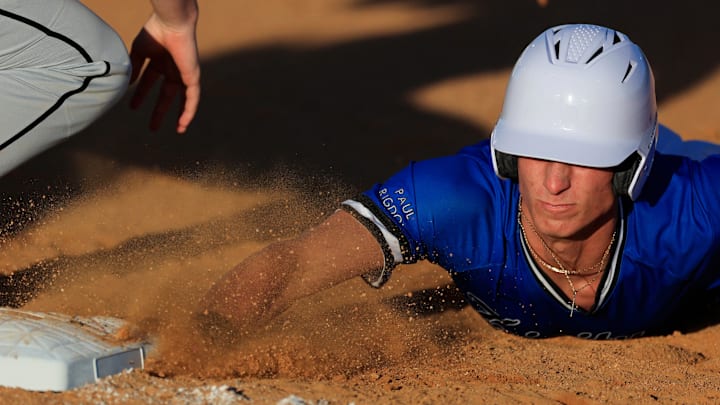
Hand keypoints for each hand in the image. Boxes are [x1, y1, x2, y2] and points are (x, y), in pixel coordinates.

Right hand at [129, 14, 199, 132]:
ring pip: (183, 99)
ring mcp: (184, 74)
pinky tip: (184, 123)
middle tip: (152, 127)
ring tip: (177, 130)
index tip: (132, 107)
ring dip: (180, 115)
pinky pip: (193, 98)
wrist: (170, 24)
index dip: (141, 95)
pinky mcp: (193, 77)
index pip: (150, 82)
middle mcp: (173, 69)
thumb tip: (128, 84)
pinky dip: (189, 111)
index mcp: (160, 62)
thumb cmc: (155, 32)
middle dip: (159, 110)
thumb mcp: (139, 52)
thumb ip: (134, 67)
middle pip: (167, 95)